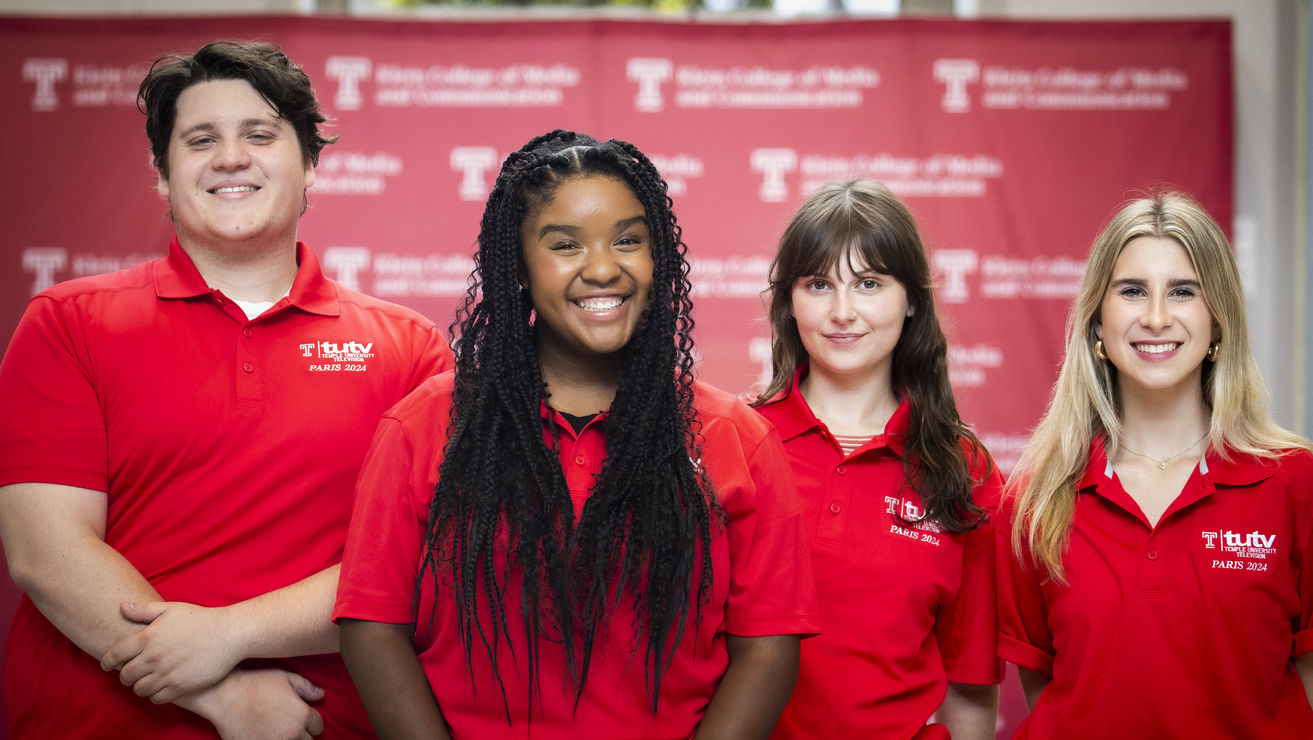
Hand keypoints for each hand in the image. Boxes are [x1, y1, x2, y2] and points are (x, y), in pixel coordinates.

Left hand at [101, 601, 243, 702]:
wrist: (229, 634)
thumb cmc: (200, 619)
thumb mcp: (171, 609)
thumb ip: (144, 610)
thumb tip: (122, 606)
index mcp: (148, 637)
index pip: (115, 655)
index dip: (107, 662)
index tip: (107, 664)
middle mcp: (153, 657)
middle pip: (125, 675)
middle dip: (125, 675)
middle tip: (130, 672)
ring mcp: (166, 673)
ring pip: (139, 689)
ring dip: (139, 685)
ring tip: (145, 680)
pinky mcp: (180, 686)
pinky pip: (156, 698)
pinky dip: (154, 694)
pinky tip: (160, 687)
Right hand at [182, 667, 324, 739]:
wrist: (226, 695)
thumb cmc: (256, 683)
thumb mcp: (285, 678)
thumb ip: (306, 687)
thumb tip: (320, 695)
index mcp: (302, 715)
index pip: (318, 726)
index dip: (312, 721)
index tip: (304, 718)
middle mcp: (292, 734)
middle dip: (304, 734)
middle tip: (292, 727)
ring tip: (280, 732)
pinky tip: (266, 736)